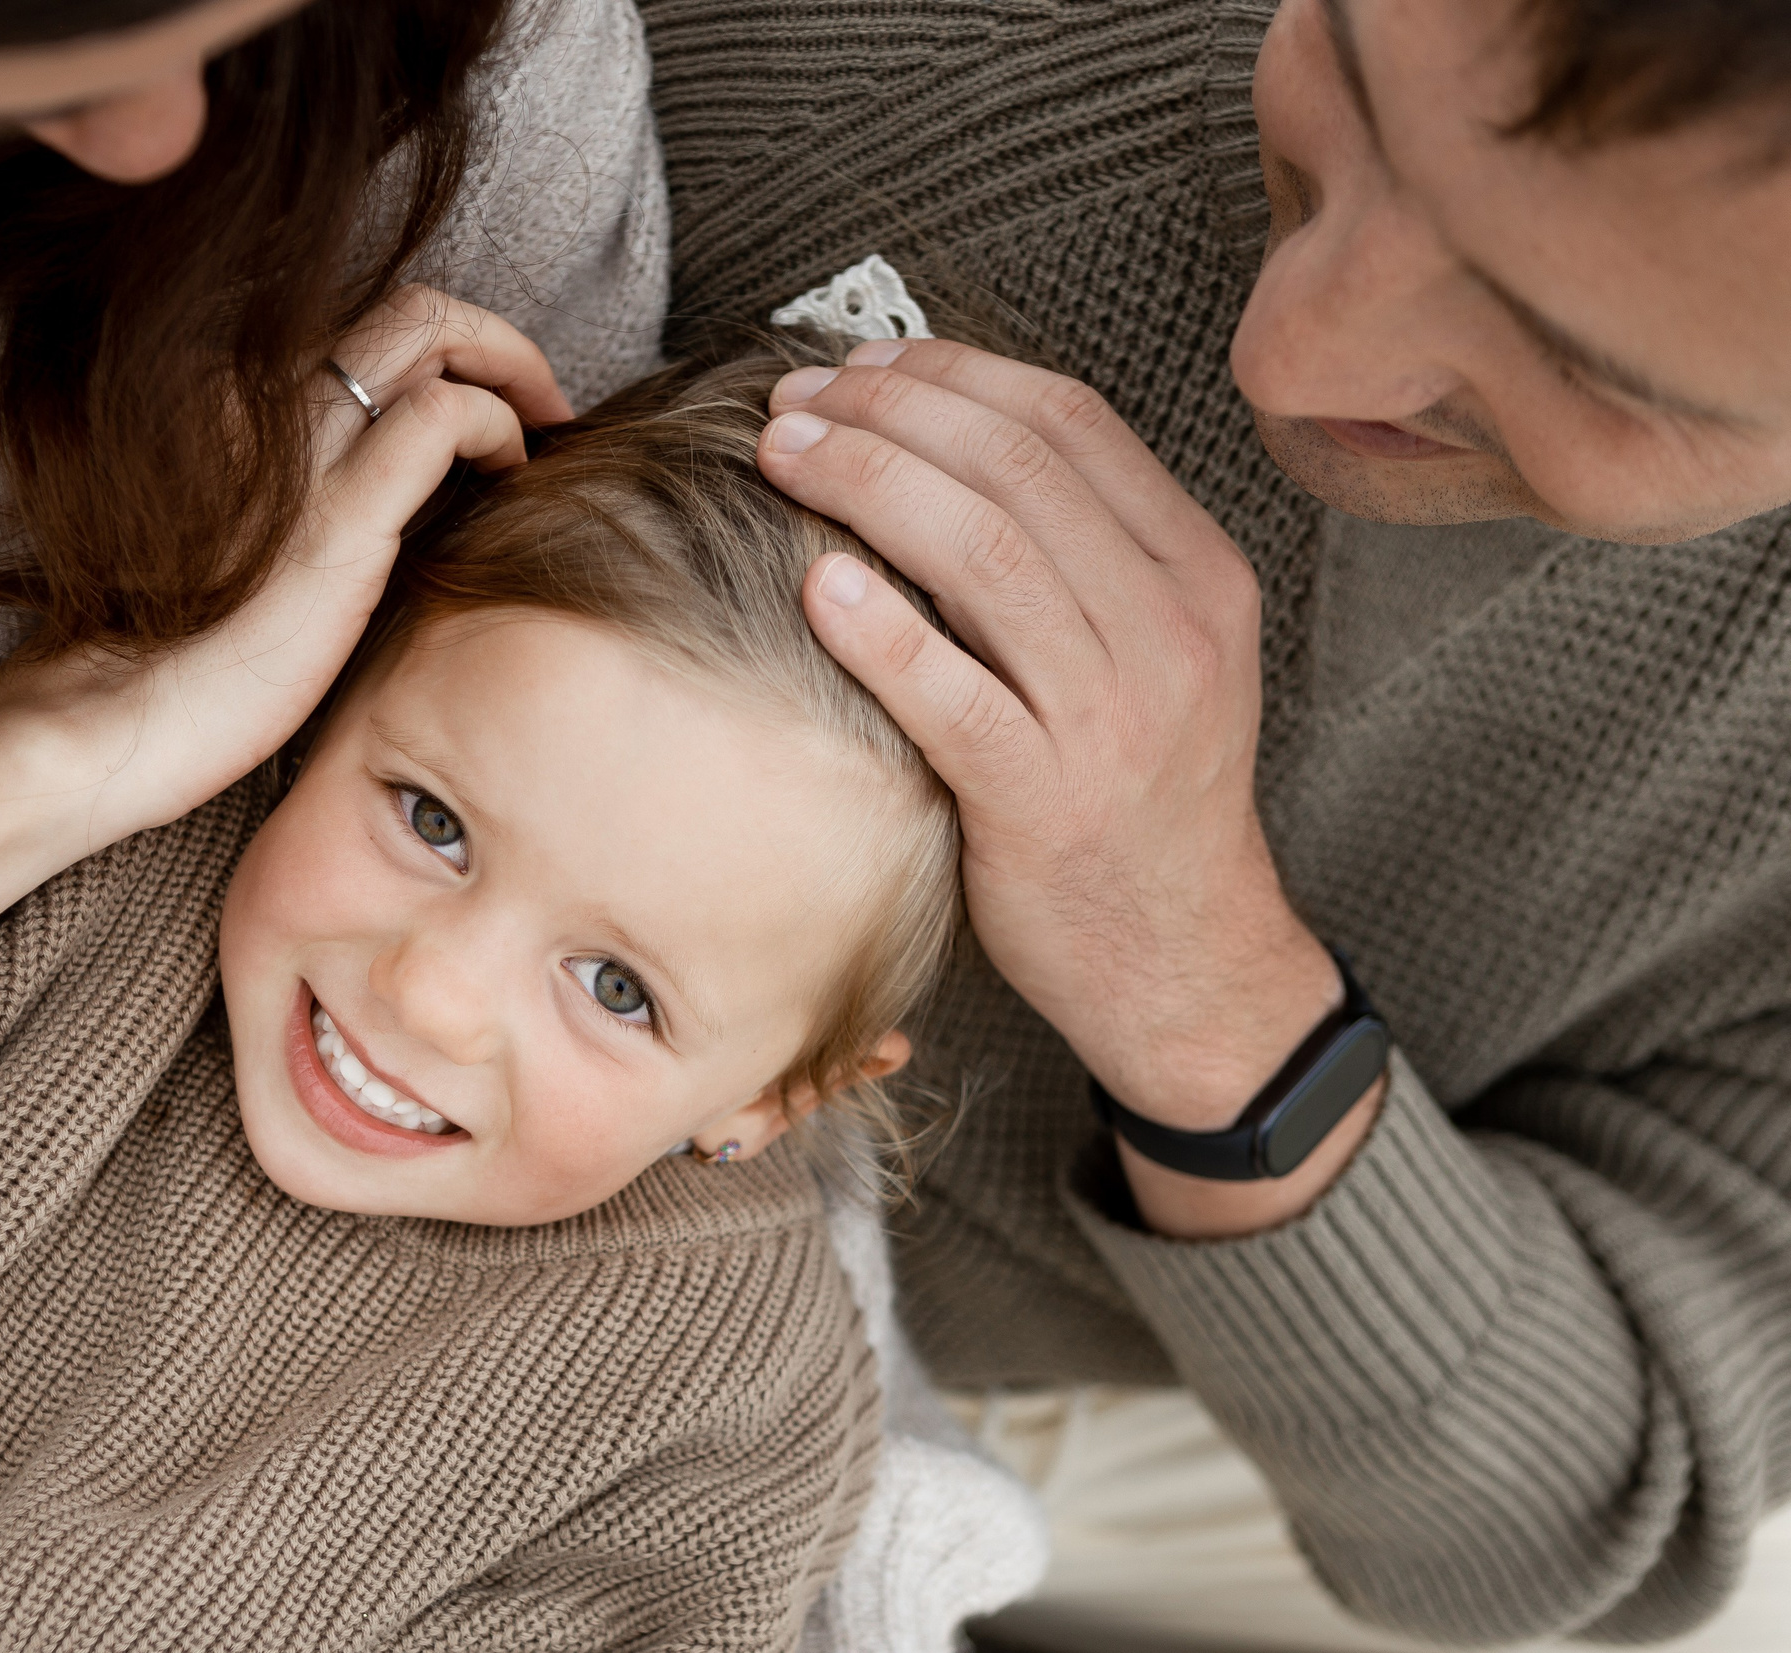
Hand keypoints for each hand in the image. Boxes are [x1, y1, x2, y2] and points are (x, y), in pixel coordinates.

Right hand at [0, 286, 563, 934]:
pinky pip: (442, 416)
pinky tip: (510, 470)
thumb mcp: (239, 555)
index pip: (358, 338)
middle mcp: (260, 398)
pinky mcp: (335, 510)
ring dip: (509, 364)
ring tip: (543, 426)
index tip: (488, 407)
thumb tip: (385, 502)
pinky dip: (498, 424)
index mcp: (234, 407)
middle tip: (544, 398)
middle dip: (493, 335)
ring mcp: (295, 444)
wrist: (109, 725)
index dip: (438, 356)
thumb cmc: (171, 668)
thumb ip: (293, 502)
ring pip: (428, 329)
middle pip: (404, 308)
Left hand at [759, 340, 1381, 1236]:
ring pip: (987, 556)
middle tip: (793, 402)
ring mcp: (1115, 716)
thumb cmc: (1135, 803)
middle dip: (888, 413)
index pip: (1070, 422)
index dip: (951, 373)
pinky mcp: (1048, 801)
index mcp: (1197, 576)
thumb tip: (939, 450)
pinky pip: (956, 695)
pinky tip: (815, 582)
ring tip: (782, 457)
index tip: (859, 364)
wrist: (1186, 961)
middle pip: (1016, 469)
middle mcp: (1171, 631)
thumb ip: (1075, 561)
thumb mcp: (1151, 659)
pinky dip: (882, 629)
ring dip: (867, 485)